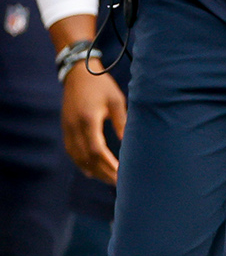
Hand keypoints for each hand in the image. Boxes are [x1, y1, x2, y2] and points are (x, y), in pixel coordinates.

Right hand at [62, 63, 124, 183]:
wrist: (78, 74)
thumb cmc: (101, 85)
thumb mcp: (116, 100)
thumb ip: (122, 122)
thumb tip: (129, 143)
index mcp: (88, 120)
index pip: (97, 150)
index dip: (108, 164)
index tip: (121, 173)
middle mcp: (74, 128)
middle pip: (86, 158)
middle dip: (103, 172)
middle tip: (119, 182)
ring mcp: (67, 129)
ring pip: (77, 158)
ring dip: (92, 170)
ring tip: (109, 179)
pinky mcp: (66, 129)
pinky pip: (72, 152)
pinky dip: (82, 163)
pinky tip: (92, 170)